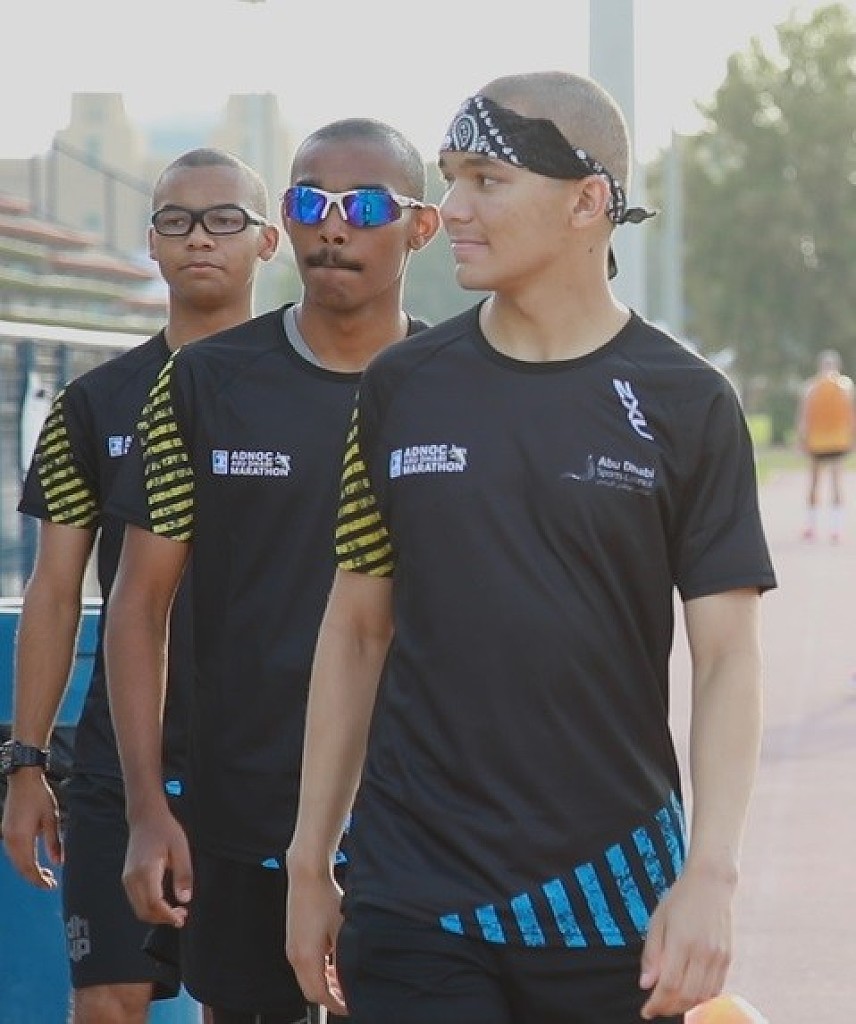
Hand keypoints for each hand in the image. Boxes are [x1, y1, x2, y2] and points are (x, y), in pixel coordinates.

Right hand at [1, 771, 61, 888]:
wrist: (23, 779)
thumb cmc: (39, 796)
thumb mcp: (52, 818)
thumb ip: (54, 842)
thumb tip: (58, 862)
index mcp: (21, 838)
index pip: (29, 868)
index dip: (39, 880)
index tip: (51, 886)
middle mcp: (10, 840)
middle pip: (21, 868)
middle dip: (35, 878)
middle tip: (50, 883)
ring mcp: (6, 836)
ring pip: (16, 862)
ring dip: (29, 870)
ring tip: (46, 873)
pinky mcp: (6, 831)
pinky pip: (13, 854)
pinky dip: (23, 861)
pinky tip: (34, 861)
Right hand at [122, 806, 191, 926]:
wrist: (145, 818)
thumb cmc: (165, 830)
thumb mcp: (181, 848)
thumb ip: (183, 874)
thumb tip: (185, 899)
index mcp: (146, 870)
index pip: (154, 903)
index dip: (167, 916)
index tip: (181, 919)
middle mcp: (132, 878)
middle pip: (144, 911)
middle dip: (162, 919)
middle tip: (182, 916)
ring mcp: (127, 879)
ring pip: (139, 909)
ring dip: (156, 915)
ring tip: (176, 911)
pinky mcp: (127, 879)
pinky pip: (137, 901)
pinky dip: (150, 908)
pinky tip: (165, 903)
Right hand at [285, 865, 347, 1016]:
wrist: (307, 875)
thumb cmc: (325, 898)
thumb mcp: (343, 930)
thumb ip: (346, 958)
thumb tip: (352, 977)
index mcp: (307, 958)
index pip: (321, 995)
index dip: (337, 1004)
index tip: (351, 1005)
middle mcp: (295, 957)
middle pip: (311, 992)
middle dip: (331, 997)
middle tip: (349, 996)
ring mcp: (292, 949)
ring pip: (307, 980)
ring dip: (324, 984)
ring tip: (343, 980)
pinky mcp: (293, 941)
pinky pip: (304, 967)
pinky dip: (318, 971)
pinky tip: (332, 963)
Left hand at [639, 864, 734, 1018]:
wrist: (711, 884)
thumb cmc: (679, 899)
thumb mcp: (657, 921)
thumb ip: (651, 954)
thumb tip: (645, 984)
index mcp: (682, 941)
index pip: (668, 985)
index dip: (656, 1004)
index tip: (646, 1011)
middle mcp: (703, 952)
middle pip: (687, 996)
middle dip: (669, 1008)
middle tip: (656, 1009)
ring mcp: (718, 956)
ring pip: (703, 996)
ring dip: (686, 1006)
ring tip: (670, 1004)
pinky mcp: (728, 958)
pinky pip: (716, 988)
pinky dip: (702, 998)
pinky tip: (689, 995)